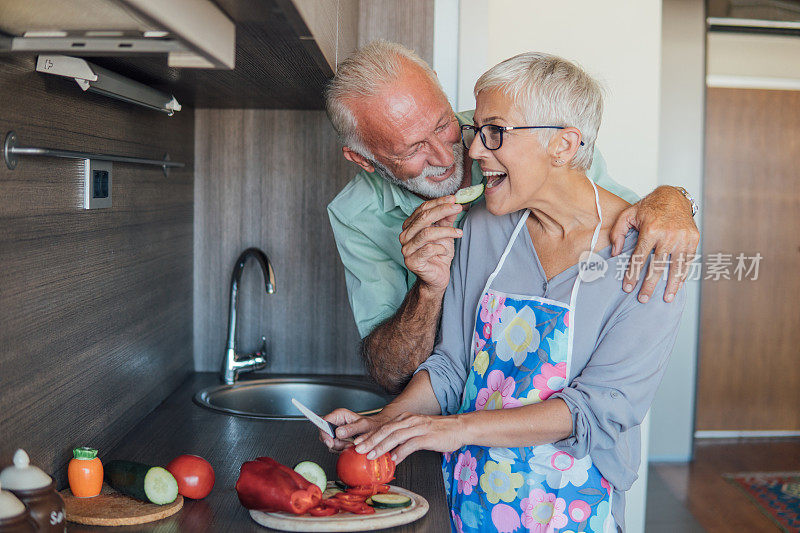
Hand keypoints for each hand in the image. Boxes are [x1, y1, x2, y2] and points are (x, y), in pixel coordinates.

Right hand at [319, 408, 388, 451]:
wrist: (379, 430)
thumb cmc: (372, 424)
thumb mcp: (363, 425)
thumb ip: (351, 428)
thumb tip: (338, 432)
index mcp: (339, 415)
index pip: (324, 421)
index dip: (324, 432)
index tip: (330, 442)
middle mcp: (336, 423)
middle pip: (325, 434)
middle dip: (334, 443)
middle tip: (345, 445)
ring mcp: (337, 432)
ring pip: (330, 443)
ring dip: (339, 447)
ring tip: (351, 445)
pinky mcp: (339, 440)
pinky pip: (335, 448)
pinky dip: (342, 450)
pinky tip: (350, 448)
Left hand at [351, 412, 463, 463]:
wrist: (459, 427)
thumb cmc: (438, 431)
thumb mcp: (417, 431)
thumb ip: (403, 440)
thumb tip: (390, 453)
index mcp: (405, 418)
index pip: (383, 427)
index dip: (369, 435)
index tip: (357, 443)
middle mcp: (410, 420)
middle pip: (386, 430)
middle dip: (370, 440)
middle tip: (358, 449)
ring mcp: (418, 427)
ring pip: (395, 436)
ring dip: (381, 446)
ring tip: (371, 455)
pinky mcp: (427, 436)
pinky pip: (411, 444)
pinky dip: (400, 452)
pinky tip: (393, 459)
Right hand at [399, 197, 462, 293]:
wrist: (437, 277)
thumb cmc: (439, 254)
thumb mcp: (445, 232)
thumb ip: (447, 218)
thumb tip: (453, 203)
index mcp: (410, 226)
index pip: (422, 209)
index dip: (438, 202)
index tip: (454, 199)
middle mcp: (405, 236)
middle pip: (423, 218)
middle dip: (442, 211)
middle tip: (458, 208)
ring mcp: (406, 249)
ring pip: (427, 233)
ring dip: (446, 231)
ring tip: (458, 232)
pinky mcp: (412, 261)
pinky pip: (428, 249)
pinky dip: (441, 248)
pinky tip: (445, 250)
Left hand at [610, 186, 699, 302]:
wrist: (674, 196)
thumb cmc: (648, 207)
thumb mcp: (627, 215)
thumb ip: (618, 233)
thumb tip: (616, 253)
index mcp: (650, 230)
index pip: (639, 258)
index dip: (632, 275)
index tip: (627, 288)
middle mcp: (668, 235)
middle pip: (657, 266)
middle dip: (649, 285)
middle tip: (643, 299)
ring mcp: (682, 238)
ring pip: (675, 267)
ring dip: (671, 285)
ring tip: (666, 299)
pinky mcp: (693, 239)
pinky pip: (688, 261)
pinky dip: (683, 274)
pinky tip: (677, 285)